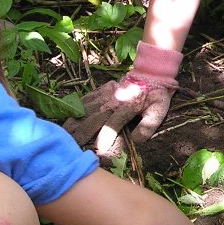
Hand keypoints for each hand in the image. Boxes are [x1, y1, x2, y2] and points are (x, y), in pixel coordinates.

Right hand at [64, 42, 181, 154]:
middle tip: (72, 146)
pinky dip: (76, 108)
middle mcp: (113, 100)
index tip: (97, 151)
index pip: (112, 125)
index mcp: (127, 106)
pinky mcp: (102, 89)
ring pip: (86, 108)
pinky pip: (86, 98)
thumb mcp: (158, 110)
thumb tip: (136, 141)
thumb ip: (148, 126)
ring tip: (65, 134)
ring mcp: (106, 93)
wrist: (151, 73)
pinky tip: (69, 116)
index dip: (104, 139)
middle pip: (93, 117)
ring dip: (75, 121)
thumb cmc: (156, 95)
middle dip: (81, 132)